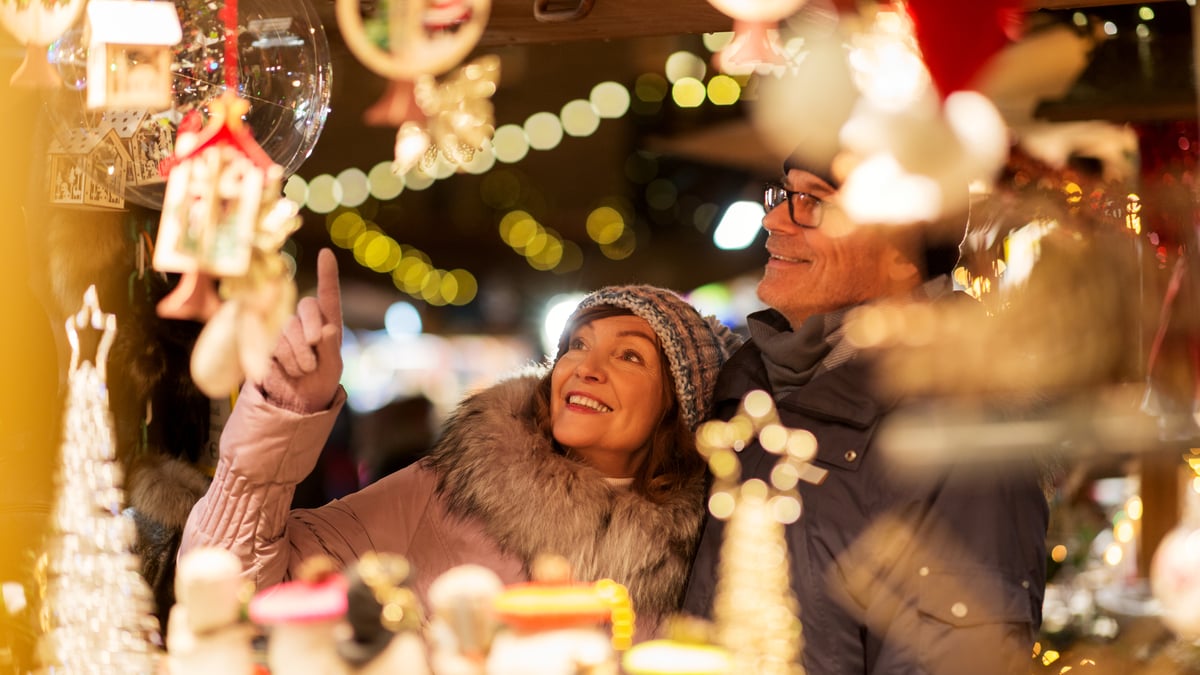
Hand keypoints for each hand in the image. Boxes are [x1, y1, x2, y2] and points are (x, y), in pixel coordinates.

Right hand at [259, 248, 343, 413]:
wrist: (296, 401)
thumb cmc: (320, 382)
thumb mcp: (333, 368)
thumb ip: (331, 348)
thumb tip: (327, 329)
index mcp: (328, 323)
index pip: (328, 295)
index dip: (327, 274)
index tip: (326, 253)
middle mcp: (305, 322)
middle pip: (306, 307)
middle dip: (312, 329)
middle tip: (315, 352)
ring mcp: (284, 330)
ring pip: (289, 328)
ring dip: (299, 353)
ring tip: (304, 370)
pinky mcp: (266, 343)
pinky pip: (274, 343)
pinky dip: (286, 360)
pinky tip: (289, 371)